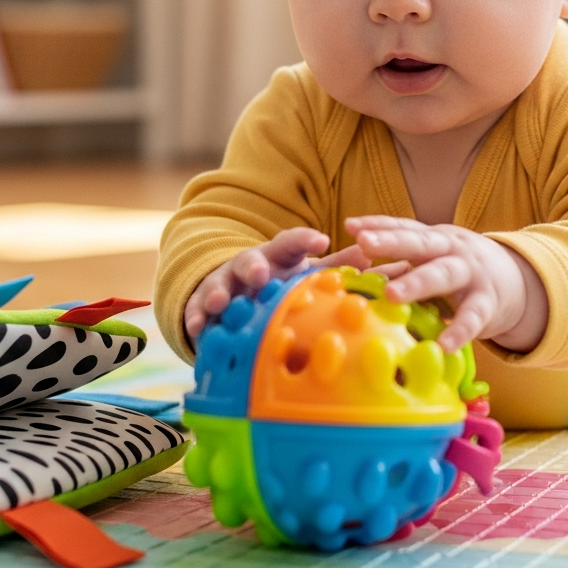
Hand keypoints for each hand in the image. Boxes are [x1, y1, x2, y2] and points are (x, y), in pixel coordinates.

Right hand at [183, 228, 370, 341]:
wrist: (233, 290)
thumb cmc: (278, 281)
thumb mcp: (303, 271)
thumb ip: (333, 265)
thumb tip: (370, 254)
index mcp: (278, 257)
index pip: (290, 243)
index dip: (305, 239)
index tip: (322, 239)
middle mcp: (250, 266)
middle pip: (251, 260)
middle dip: (253, 267)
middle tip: (260, 276)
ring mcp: (224, 284)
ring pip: (219, 284)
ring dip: (218, 292)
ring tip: (219, 302)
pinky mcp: (203, 304)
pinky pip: (197, 310)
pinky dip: (197, 318)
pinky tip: (198, 328)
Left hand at [345, 216, 547, 352]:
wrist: (515, 280)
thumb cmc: (457, 272)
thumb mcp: (431, 263)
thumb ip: (396, 268)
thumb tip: (352, 279)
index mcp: (434, 239)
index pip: (404, 227)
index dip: (378, 225)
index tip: (350, 225)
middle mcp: (452, 249)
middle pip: (419, 243)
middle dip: (391, 242)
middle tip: (363, 243)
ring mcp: (471, 274)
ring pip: (442, 274)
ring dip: (416, 282)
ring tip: (390, 294)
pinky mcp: (487, 302)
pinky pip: (472, 316)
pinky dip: (459, 330)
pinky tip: (443, 344)